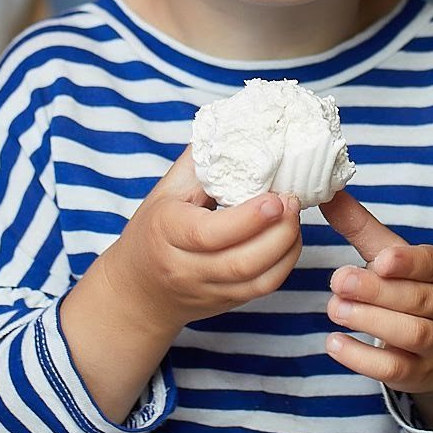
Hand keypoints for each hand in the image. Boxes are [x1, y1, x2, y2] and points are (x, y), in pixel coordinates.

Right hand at [104, 146, 302, 341]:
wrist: (137, 289)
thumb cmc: (154, 230)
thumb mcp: (167, 191)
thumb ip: (202, 163)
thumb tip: (240, 129)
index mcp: (166, 233)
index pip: (209, 233)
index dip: (249, 218)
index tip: (276, 197)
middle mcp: (184, 268)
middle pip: (240, 262)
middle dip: (279, 233)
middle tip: (294, 202)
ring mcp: (206, 291)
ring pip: (258, 280)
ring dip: (287, 248)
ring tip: (295, 218)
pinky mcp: (225, 304)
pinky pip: (263, 289)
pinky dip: (284, 263)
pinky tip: (288, 239)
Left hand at [320, 190, 432, 429]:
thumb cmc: (409, 291)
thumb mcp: (391, 257)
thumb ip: (362, 228)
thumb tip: (328, 192)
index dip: (409, 263)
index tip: (381, 259)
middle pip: (417, 299)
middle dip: (377, 291)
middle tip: (338, 281)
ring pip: (411, 333)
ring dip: (370, 320)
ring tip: (334, 309)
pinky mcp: (419, 373)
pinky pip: (395, 368)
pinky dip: (363, 359)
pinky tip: (334, 343)